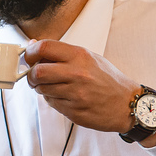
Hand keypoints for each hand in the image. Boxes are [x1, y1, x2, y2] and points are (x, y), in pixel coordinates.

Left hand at [23, 40, 139, 133]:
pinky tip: (64, 97)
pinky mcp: (74, 110)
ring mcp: (75, 93)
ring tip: (53, 86)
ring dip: (41, 88)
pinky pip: (51, 103)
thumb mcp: (88, 58)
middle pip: (37, 71)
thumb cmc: (107, 79)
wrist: (127, 103)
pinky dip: (52, 99)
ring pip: (41, 89)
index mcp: (80, 56)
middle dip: (30, 75)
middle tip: (34, 76)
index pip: (44, 47)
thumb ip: (61, 53)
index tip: (28, 57)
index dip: (30, 52)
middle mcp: (77, 73)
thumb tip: (34, 44)